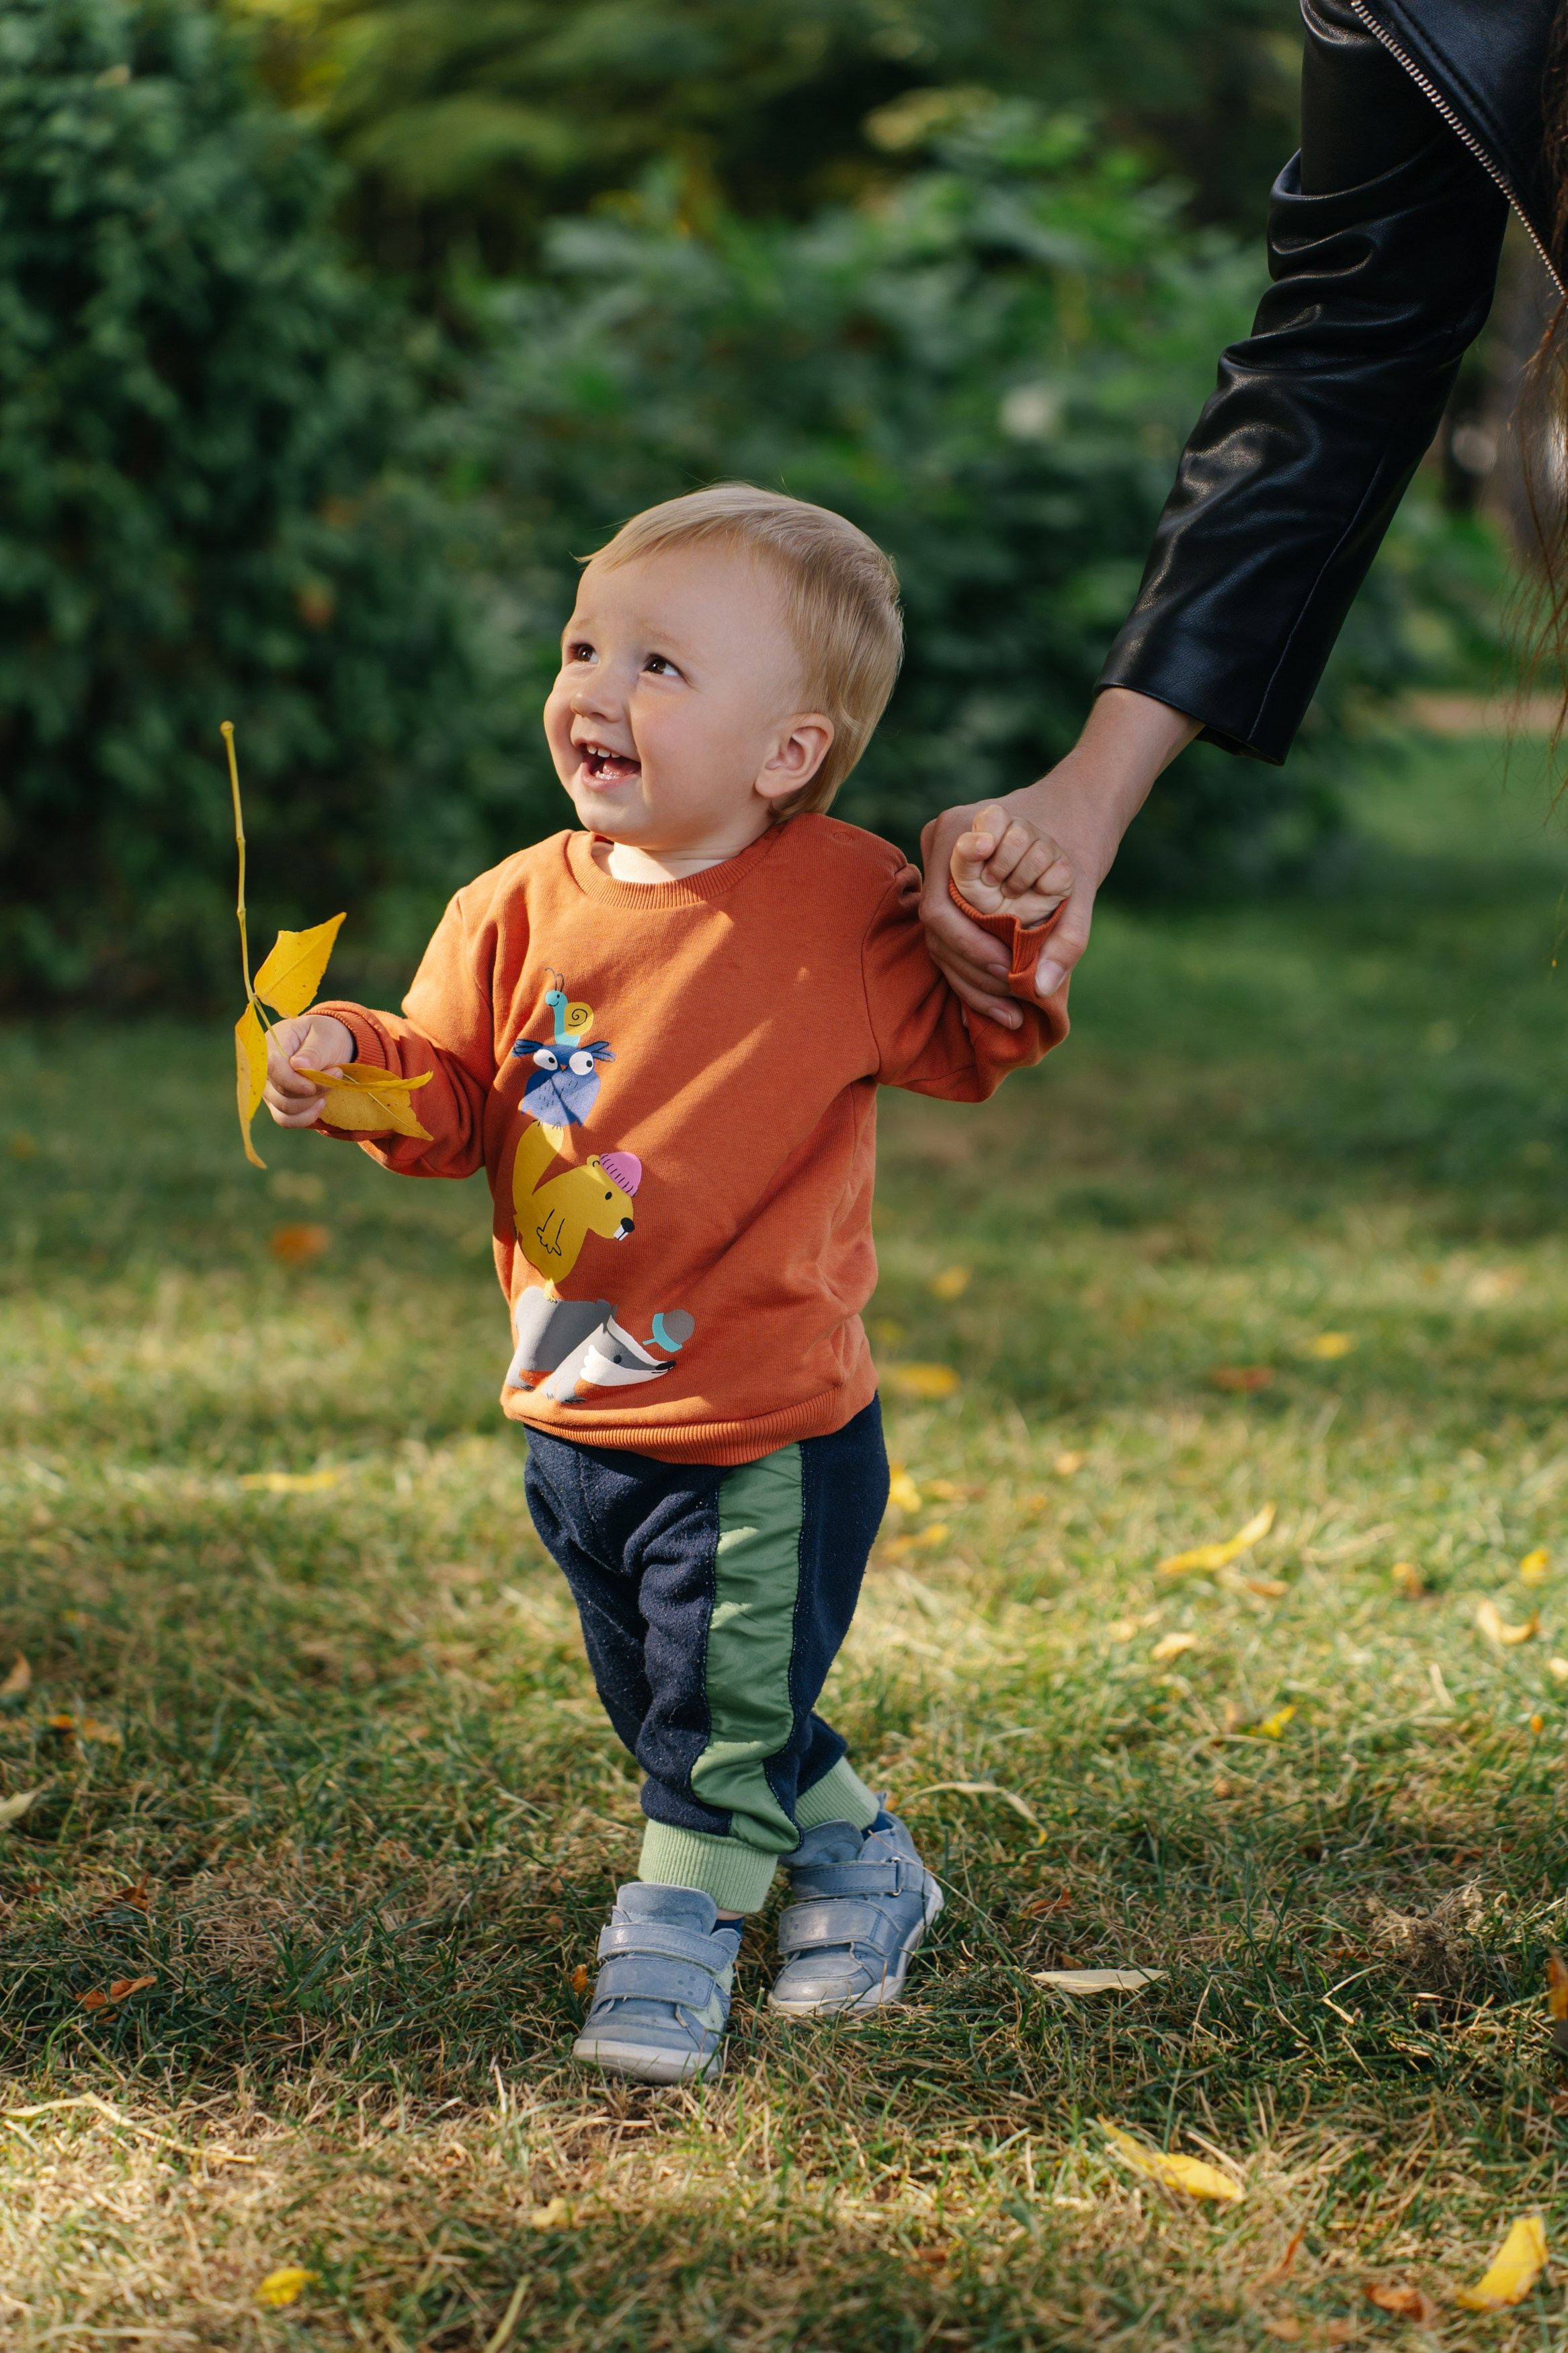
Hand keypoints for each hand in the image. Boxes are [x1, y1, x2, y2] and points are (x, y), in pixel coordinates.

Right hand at [262, 1012, 355, 1128]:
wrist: (329, 1046)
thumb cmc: (325, 1036)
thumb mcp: (325, 1035)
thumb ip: (313, 1051)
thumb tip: (298, 1065)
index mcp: (271, 1045)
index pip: (272, 1067)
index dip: (293, 1081)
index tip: (314, 1085)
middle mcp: (264, 1070)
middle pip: (281, 1093)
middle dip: (312, 1090)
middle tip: (337, 1074)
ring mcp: (269, 1089)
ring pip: (285, 1109)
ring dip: (312, 1102)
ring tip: (331, 1085)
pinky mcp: (277, 1104)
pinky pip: (286, 1120)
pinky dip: (306, 1117)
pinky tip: (321, 1104)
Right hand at [920, 690, 1200, 1029]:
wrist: (1083, 807)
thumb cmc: (1080, 838)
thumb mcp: (1079, 888)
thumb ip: (1066, 936)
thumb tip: (1040, 988)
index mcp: (956, 833)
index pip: (941, 909)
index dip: (969, 948)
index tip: (1009, 970)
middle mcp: (938, 846)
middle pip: (936, 930)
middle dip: (973, 973)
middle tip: (1013, 1004)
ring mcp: (939, 866)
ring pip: (939, 939)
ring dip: (972, 981)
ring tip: (1011, 1013)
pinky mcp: (951, 886)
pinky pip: (952, 935)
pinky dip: (976, 969)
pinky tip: (1002, 1005)